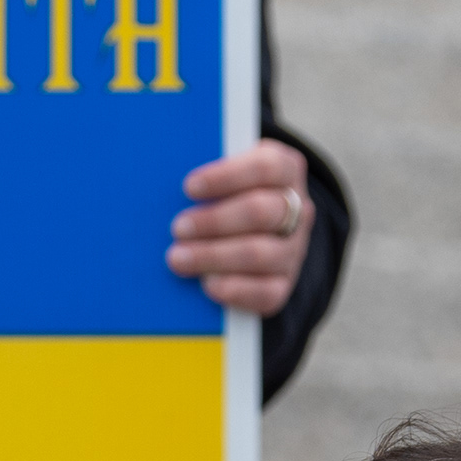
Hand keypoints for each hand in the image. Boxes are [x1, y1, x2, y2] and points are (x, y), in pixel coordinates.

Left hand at [168, 139, 313, 313]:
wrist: (250, 232)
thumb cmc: (226, 195)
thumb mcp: (223, 177)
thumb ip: (208, 178)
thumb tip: (163, 185)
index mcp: (285, 170)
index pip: (265, 167)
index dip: (227, 176)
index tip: (189, 187)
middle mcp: (297, 209)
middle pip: (261, 211)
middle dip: (215, 220)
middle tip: (178, 228)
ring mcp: (293, 249)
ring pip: (260, 253)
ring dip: (214, 256)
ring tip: (178, 258)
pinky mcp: (284, 284)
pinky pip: (266, 292)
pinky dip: (234, 289)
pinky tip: (207, 285)